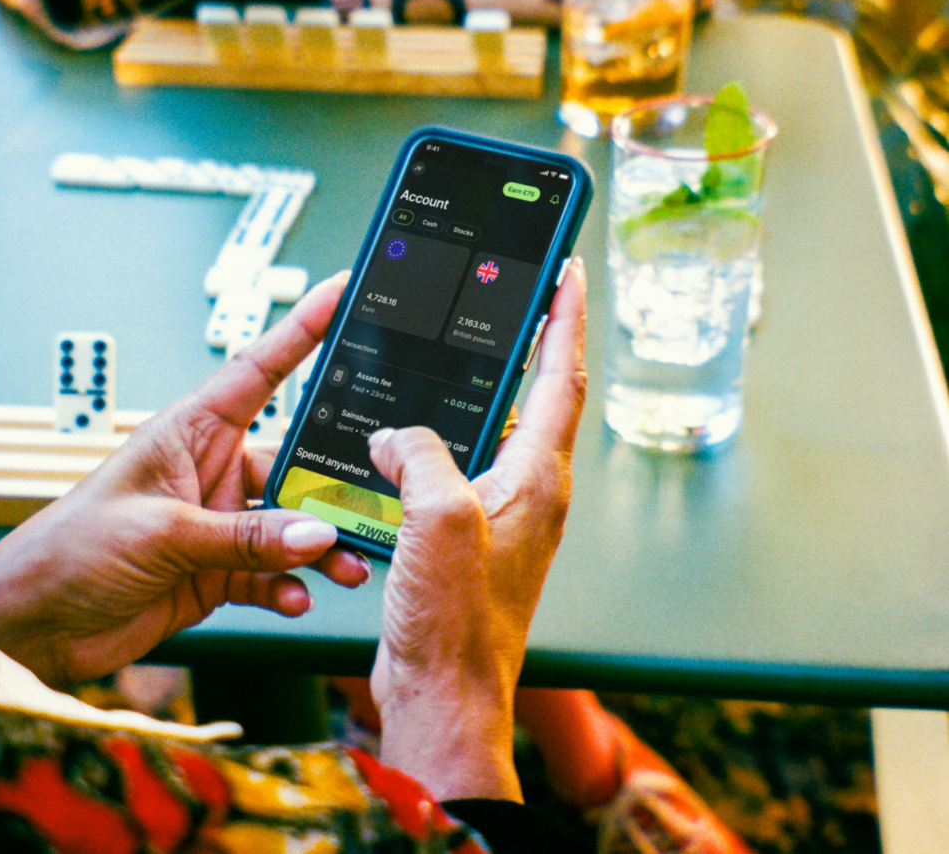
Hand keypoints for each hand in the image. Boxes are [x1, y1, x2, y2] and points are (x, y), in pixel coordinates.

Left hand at [0, 273, 368, 687]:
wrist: (34, 625)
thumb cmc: (70, 550)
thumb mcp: (161, 531)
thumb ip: (244, 535)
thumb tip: (315, 534)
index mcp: (191, 432)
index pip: (260, 370)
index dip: (303, 329)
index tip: (344, 295)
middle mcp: (212, 470)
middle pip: (294, 462)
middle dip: (333, 485)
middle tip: (370, 501)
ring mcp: (219, 522)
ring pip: (291, 526)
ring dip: (320, 548)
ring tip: (345, 566)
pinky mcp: (220, 569)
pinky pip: (272, 572)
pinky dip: (289, 586)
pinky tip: (296, 597)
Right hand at [369, 258, 587, 801]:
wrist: (443, 693)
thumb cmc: (458, 623)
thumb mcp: (439, 520)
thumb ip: (421, 457)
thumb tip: (397, 437)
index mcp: (536, 478)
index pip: (561, 376)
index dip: (565, 318)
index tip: (569, 273)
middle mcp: (528, 491)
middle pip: (535, 396)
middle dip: (529, 341)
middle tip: (516, 297)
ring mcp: (499, 513)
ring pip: (490, 431)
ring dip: (477, 392)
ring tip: (457, 355)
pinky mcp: (468, 535)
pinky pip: (456, 469)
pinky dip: (436, 442)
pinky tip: (404, 439)